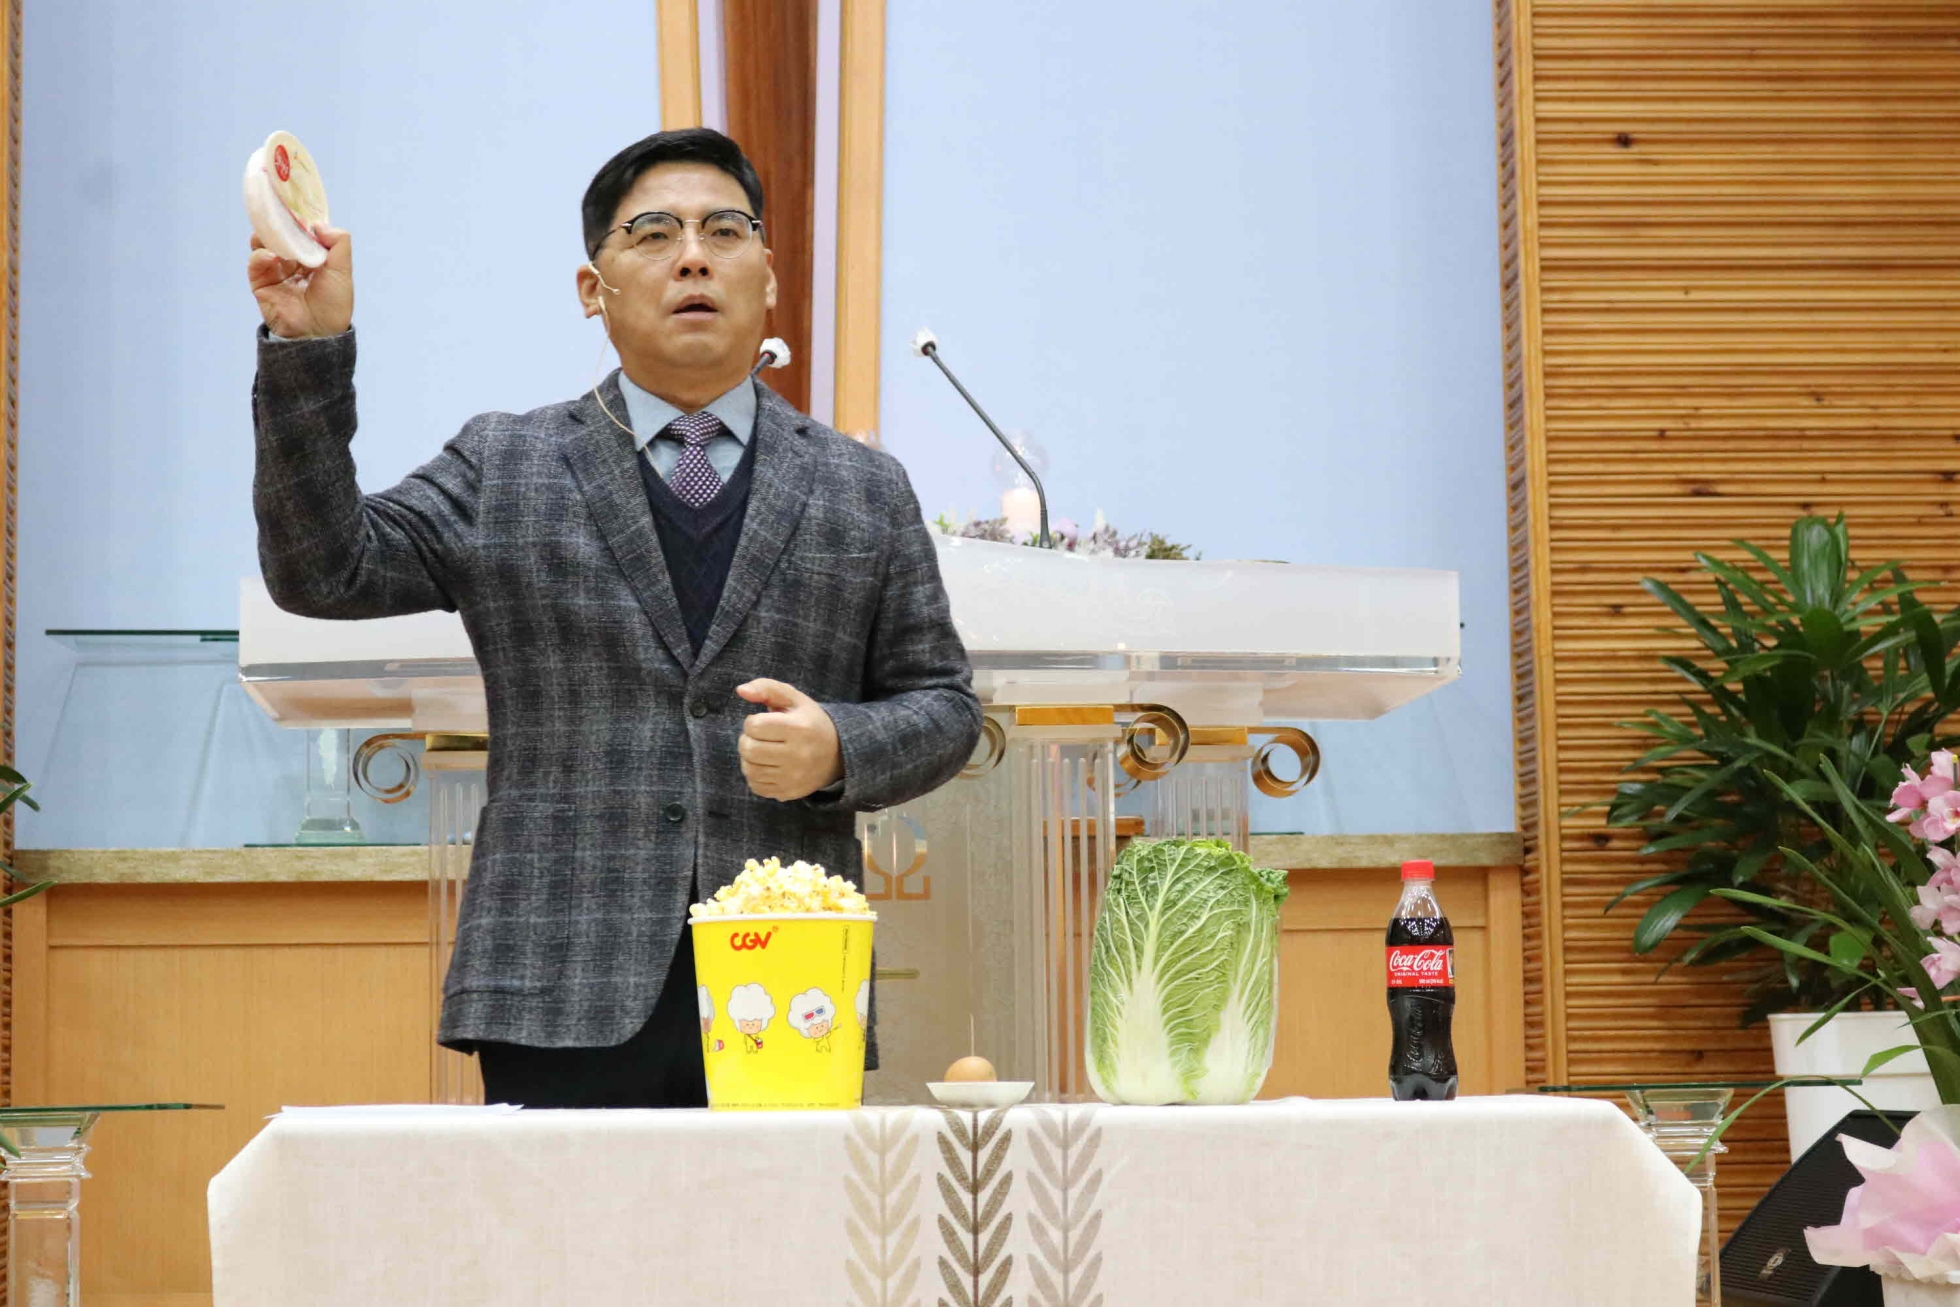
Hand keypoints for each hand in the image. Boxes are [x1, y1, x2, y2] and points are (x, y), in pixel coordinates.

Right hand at [247, 224, 353, 337]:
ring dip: (269, 235)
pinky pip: (256, 261)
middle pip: (280, 234)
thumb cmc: (334, 303)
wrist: (318, 332)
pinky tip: (273, 256)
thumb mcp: (343, 270)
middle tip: (281, 213)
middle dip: (280, 223)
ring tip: (278, 235)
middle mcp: (292, 261)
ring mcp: (275, 270)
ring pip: (264, 243)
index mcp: (312, 257)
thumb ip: (338, 243)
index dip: (299, 219)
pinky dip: (262, 255)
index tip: (297, 205)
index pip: (301, 231)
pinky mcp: (261, 282)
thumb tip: (319, 224)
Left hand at [736, 679, 843, 801]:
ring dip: (748, 759)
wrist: (838, 754)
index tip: (764, 722)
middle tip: (758, 737)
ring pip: (749, 770)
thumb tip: (740, 690)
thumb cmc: (810, 722)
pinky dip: (755, 775)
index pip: (754, 726)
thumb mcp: (795, 699)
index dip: (752, 721)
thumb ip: (767, 688)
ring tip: (761, 751)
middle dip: (747, 740)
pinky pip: (756, 786)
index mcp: (799, 728)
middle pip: (748, 750)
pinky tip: (766, 766)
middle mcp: (798, 755)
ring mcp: (793, 777)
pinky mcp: (789, 792)